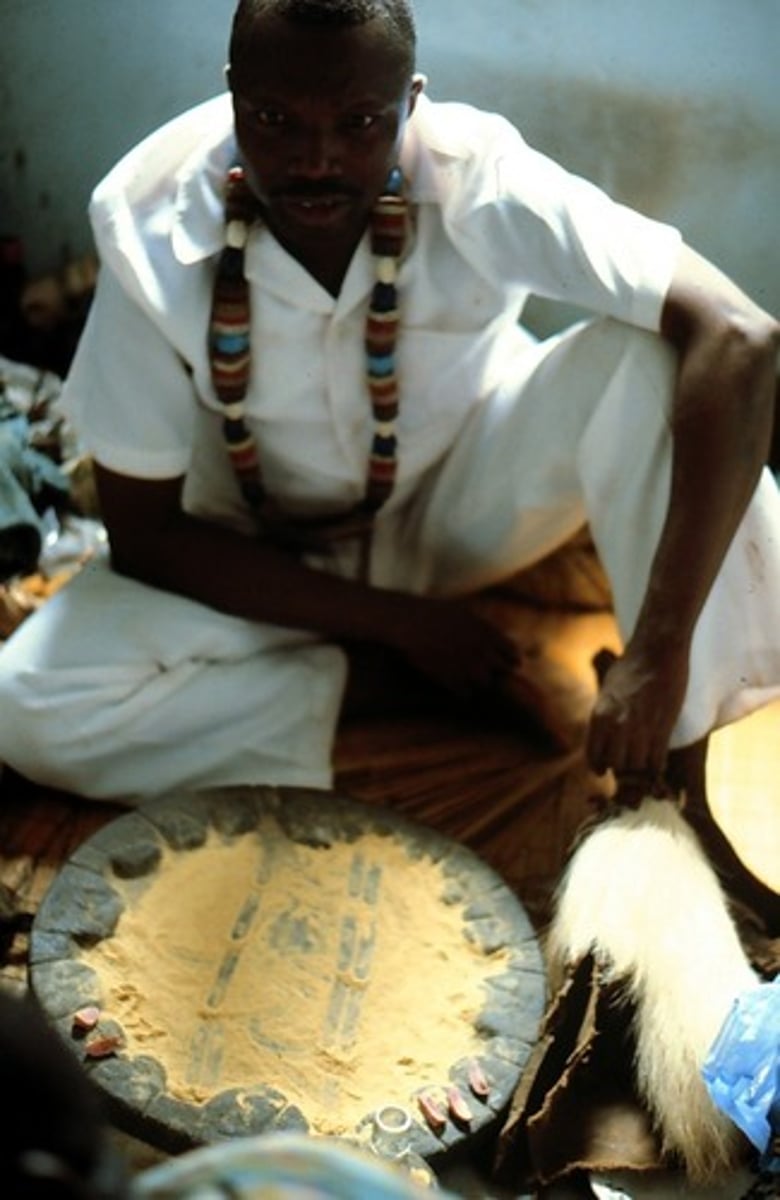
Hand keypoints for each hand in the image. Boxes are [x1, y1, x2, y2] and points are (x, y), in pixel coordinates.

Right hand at [390, 597, 520, 699]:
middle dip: (497, 671)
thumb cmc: (434, 613)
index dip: (510, 659)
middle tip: (486, 669)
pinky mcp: (451, 680)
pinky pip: (466, 693)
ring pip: (486, 684)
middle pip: (504, 672)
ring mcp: (468, 667)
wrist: (410, 622)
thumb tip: (498, 639)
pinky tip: (453, 683)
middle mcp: (483, 651)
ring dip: (479, 681)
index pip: (514, 654)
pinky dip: (461, 690)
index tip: (505, 662)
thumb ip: (484, 629)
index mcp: (489, 633)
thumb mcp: (465, 615)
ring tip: (468, 676)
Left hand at [586, 643, 689, 783]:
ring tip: (644, 762)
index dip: (599, 767)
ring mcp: (640, 728)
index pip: (594, 756)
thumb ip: (604, 713)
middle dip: (622, 769)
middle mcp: (617, 725)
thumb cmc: (631, 667)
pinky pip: (657, 761)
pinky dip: (657, 765)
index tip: (605, 770)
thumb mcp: (607, 691)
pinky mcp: (663, 728)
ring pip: (637, 766)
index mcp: (600, 716)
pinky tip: (658, 761)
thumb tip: (603, 732)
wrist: (657, 652)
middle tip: (628, 765)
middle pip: (616, 765)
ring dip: (641, 767)